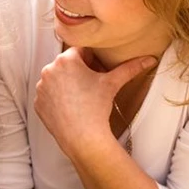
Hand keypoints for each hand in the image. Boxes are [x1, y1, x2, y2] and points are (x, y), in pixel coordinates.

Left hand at [34, 48, 156, 157]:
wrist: (82, 137)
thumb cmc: (96, 108)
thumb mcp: (113, 83)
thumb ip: (130, 68)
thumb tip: (150, 59)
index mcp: (65, 60)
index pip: (81, 51)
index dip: (92, 61)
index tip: (99, 71)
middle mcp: (48, 70)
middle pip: (68, 64)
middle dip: (80, 71)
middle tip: (92, 85)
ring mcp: (41, 87)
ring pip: (57, 78)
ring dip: (68, 83)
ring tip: (82, 97)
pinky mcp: (37, 102)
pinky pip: (49, 94)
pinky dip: (58, 97)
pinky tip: (71, 105)